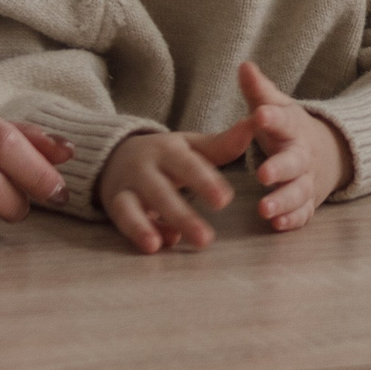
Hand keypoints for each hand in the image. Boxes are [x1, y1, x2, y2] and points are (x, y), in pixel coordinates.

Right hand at [99, 119, 255, 253]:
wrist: (116, 153)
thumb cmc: (166, 154)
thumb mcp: (192, 146)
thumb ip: (223, 143)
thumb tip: (255, 123)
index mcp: (169, 150)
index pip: (188, 166)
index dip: (205, 182)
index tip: (225, 200)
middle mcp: (145, 167)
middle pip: (162, 191)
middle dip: (183, 215)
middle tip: (207, 239)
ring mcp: (128, 186)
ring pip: (135, 207)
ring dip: (151, 227)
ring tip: (175, 244)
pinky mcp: (115, 203)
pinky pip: (123, 219)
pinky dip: (138, 232)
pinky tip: (156, 246)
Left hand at [235, 61, 350, 231]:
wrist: (329, 153)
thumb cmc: (290, 130)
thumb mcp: (277, 107)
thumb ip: (259, 91)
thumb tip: (243, 65)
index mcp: (293, 129)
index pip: (284, 120)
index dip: (272, 117)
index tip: (259, 114)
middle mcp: (302, 156)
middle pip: (294, 163)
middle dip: (280, 168)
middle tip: (263, 173)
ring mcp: (307, 181)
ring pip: (298, 193)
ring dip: (283, 201)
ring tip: (264, 210)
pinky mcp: (307, 203)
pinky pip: (302, 214)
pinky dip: (292, 220)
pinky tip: (277, 225)